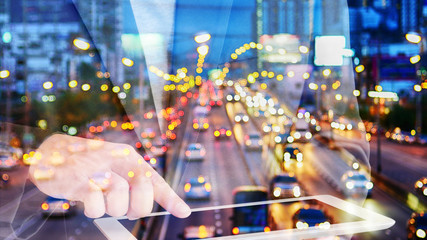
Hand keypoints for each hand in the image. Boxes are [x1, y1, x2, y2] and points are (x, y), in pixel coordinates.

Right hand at [29, 134, 190, 218]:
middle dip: (136, 208)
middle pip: (143, 195)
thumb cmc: (88, 164)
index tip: (184, 212)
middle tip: (124, 207)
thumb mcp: (113, 168)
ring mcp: (98, 170)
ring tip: (98, 197)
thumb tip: (141, 208)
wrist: (51, 152)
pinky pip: (95, 207)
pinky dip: (92, 209)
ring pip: (119, 204)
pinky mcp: (78, 181)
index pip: (155, 180)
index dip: (171, 198)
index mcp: (130, 157)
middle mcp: (118, 161)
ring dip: (109, 209)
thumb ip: (129, 185)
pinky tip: (84, 198)